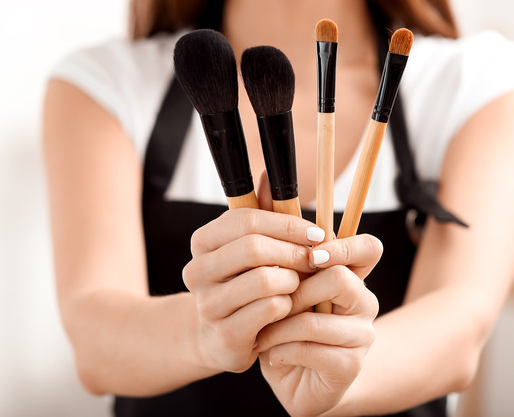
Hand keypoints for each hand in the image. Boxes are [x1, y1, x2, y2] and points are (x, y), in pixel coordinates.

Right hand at [182, 208, 325, 373]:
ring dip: (292, 280)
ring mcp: (207, 305)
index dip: (287, 224)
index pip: (247, 220)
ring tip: (298, 284)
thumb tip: (268, 173)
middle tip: (315, 260)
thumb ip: (262, 214)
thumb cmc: (246, 284)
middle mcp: (197, 271)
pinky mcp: (224, 334)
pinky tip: (289, 308)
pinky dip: (288, 305)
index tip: (316, 234)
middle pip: (254, 248)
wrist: (221, 339)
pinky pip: (270, 309)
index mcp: (203, 242)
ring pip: (264, 280)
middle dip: (293, 251)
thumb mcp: (253, 249)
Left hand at [255, 235, 382, 416]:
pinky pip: (308, 350)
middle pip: (339, 278)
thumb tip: (271, 242)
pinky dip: (281, 352)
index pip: (369, 248)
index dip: (343, 246)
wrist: (301, 385)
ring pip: (315, 321)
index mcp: (353, 278)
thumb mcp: (287, 296)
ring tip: (262, 336)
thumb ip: (289, 271)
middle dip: (295, 291)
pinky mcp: (351, 365)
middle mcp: (365, 303)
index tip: (311, 254)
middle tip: (270, 304)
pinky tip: (271, 356)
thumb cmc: (288, 332)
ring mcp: (362, 336)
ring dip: (278, 329)